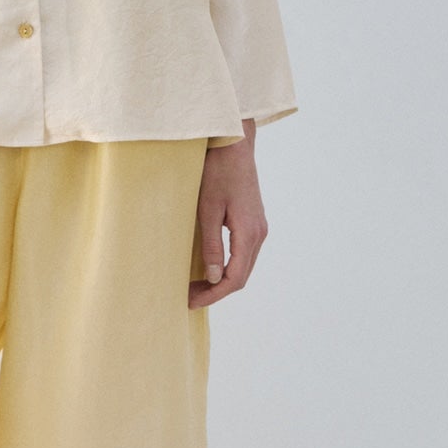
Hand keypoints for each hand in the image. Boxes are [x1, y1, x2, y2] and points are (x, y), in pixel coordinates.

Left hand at [189, 121, 268, 308]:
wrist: (234, 145)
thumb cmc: (217, 173)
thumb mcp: (208, 209)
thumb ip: (212, 245)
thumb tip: (214, 278)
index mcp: (249, 233)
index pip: (235, 278)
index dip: (213, 295)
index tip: (191, 302)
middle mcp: (259, 234)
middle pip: (241, 277)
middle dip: (215, 291)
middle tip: (188, 298)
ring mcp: (259, 228)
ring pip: (243, 266)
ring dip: (221, 281)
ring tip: (195, 286)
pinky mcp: (253, 222)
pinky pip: (243, 254)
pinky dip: (227, 267)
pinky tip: (208, 268)